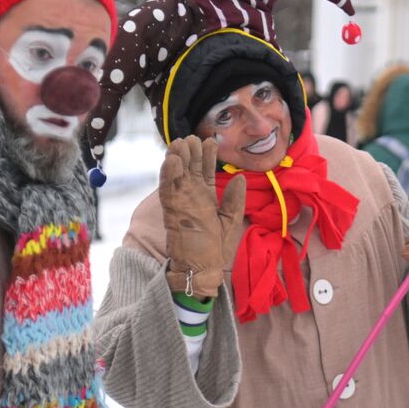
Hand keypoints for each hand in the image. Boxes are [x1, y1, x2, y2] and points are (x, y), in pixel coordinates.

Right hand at [159, 135, 245, 297]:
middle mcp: (192, 197)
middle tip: (191, 137)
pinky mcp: (171, 213)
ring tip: (180, 142)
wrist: (202, 270)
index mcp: (206, 198)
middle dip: (191, 153)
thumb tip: (240, 178)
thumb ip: (234, 200)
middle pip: (190, 169)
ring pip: (176, 176)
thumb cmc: (215, 249)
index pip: (205, 172)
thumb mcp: (230, 221)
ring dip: (177, 159)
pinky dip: (168, 176)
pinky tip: (171, 161)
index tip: (210, 141)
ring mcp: (180, 204)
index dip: (207, 156)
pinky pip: (168, 191)